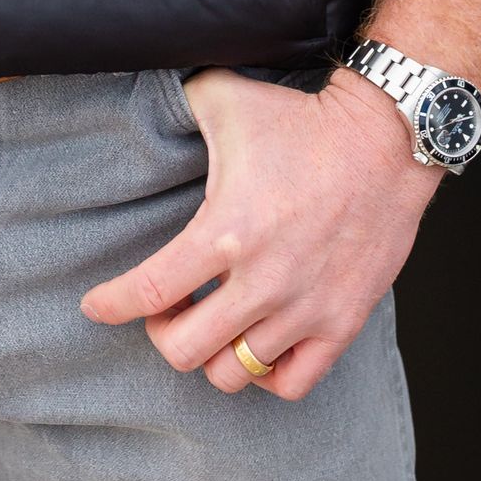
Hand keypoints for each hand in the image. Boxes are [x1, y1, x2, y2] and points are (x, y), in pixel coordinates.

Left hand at [80, 68, 438, 399]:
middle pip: (183, 350)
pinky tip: (257, 341)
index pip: (148, 291)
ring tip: (212, 322)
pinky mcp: (341, 323)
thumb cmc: (303, 120)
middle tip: (167, 308)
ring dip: (212, 352)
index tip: (95, 305)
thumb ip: (176, 103)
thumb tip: (143, 100)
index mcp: (225, 231)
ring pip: (233, 372)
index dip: (110, 304)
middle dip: (161, 333)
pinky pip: (291, 383)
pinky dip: (265, 374)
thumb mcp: (224, 97)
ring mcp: (305, 308)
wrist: (386, 139)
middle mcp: (263, 281)